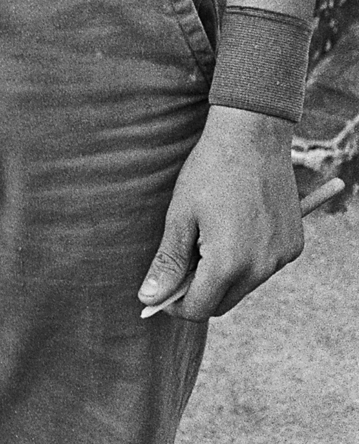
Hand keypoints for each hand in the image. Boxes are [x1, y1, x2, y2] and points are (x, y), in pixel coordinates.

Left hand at [137, 106, 302, 320]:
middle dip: (199, 291)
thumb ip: (168, 262)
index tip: (161, 288)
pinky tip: (234, 227)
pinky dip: (247, 260)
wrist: (253, 134)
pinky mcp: (294, 246)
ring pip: (244, 286)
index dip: (175, 304)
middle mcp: (261, 268)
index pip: (199, 309)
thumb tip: (150, 297)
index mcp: (229, 263)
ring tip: (208, 235)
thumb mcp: (180, 215)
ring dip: (223, 275)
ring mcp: (281, 258)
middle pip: (223, 302)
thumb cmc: (210, 171)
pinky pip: (264, 267)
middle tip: (182, 258)